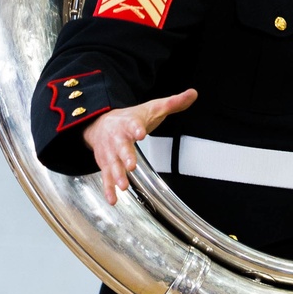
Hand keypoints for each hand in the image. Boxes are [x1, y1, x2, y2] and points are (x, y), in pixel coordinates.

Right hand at [83, 89, 196, 203]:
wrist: (98, 123)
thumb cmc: (130, 118)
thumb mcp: (152, 108)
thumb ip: (173, 103)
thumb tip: (193, 94)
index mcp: (129, 124)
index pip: (133, 124)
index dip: (136, 128)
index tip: (140, 132)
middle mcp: (118, 139)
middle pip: (121, 147)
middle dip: (125, 156)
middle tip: (131, 165)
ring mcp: (110, 153)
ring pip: (112, 165)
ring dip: (117, 176)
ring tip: (124, 186)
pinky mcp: (105, 164)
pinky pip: (106, 177)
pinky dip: (108, 189)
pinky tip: (113, 199)